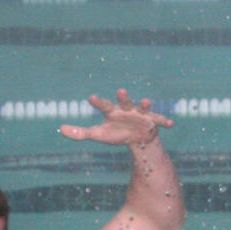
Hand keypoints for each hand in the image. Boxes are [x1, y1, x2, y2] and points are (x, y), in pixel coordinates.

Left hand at [58, 89, 172, 145]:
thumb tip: (60, 129)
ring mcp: (141, 114)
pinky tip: (171, 124)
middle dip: (123, 96)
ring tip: (145, 100)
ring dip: (144, 104)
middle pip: (124, 101)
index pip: (104, 106)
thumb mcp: (98, 135)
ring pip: (142, 108)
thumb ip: (80, 132)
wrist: (138, 138)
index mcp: (113, 112)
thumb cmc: (116, 132)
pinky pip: (159, 121)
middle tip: (120, 90)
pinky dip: (165, 122)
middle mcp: (127, 110)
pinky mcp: (153, 122)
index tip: (90, 98)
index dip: (98, 102)